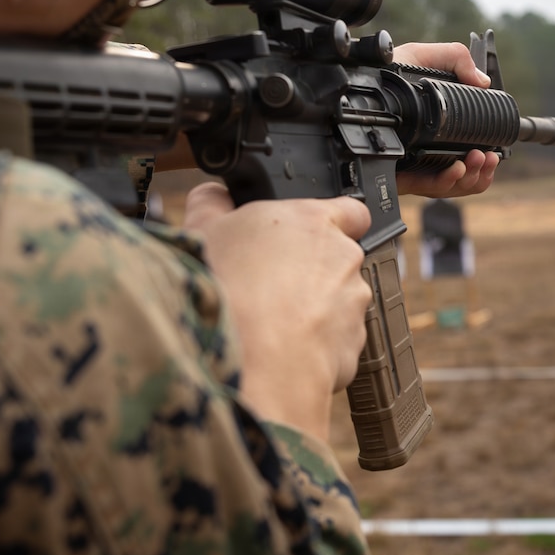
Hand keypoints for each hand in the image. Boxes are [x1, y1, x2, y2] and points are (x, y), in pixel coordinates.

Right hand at [184, 183, 371, 440]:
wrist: (249, 360)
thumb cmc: (227, 288)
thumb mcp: (202, 230)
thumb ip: (212, 202)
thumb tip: (215, 195)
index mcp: (313, 221)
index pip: (351, 209)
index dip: (333, 221)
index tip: (309, 234)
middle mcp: (343, 259)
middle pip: (337, 259)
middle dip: (311, 271)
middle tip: (269, 285)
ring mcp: (352, 305)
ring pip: (339, 303)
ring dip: (314, 310)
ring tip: (270, 323)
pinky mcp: (352, 348)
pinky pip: (335, 343)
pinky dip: (314, 347)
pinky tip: (279, 350)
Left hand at [392, 41, 499, 197]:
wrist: (358, 83)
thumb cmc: (387, 72)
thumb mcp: (423, 58)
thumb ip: (455, 60)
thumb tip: (482, 82)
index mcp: (440, 134)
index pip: (469, 156)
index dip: (486, 161)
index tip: (495, 152)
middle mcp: (430, 152)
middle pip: (465, 177)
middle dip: (482, 172)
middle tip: (488, 157)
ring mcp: (416, 164)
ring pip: (451, 186)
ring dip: (471, 177)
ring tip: (477, 160)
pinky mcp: (400, 174)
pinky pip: (428, 187)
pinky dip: (446, 180)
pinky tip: (456, 167)